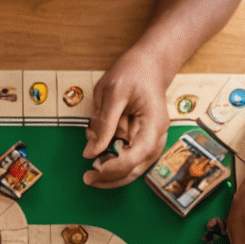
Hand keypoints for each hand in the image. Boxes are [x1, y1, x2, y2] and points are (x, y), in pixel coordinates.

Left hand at [82, 49, 169, 187]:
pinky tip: (100, 155)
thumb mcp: (113, 92)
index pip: (136, 155)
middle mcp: (157, 137)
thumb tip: (91, 153)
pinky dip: (113, 161)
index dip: (115, 167)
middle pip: (136, 169)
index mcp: (153, 124)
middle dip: (110, 177)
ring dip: (111, 171)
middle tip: (87, 177)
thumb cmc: (134, 73)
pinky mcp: (143, 142)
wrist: (149, 65)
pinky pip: (129, 159)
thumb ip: (103, 124)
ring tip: (92, 166)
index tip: (93, 168)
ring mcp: (152, 141)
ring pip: (132, 169)